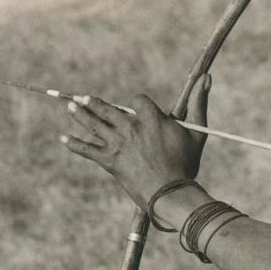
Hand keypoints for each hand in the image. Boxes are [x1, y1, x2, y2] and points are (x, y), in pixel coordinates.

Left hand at [61, 74, 211, 209]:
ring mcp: (117, 143)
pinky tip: (64, 139)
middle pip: (107, 109)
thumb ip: (199, 103)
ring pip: (94, 124)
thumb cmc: (186, 163)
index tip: (139, 109)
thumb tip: (206, 78)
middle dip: (94, 103)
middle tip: (81, 98)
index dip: (139, 103)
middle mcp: (130, 127)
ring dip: (80, 114)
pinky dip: (75, 144)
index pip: (138, 100)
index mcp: (150, 117)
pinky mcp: (109, 160)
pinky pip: (87, 150)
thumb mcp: (197, 131)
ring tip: (70, 106)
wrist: (170, 192)